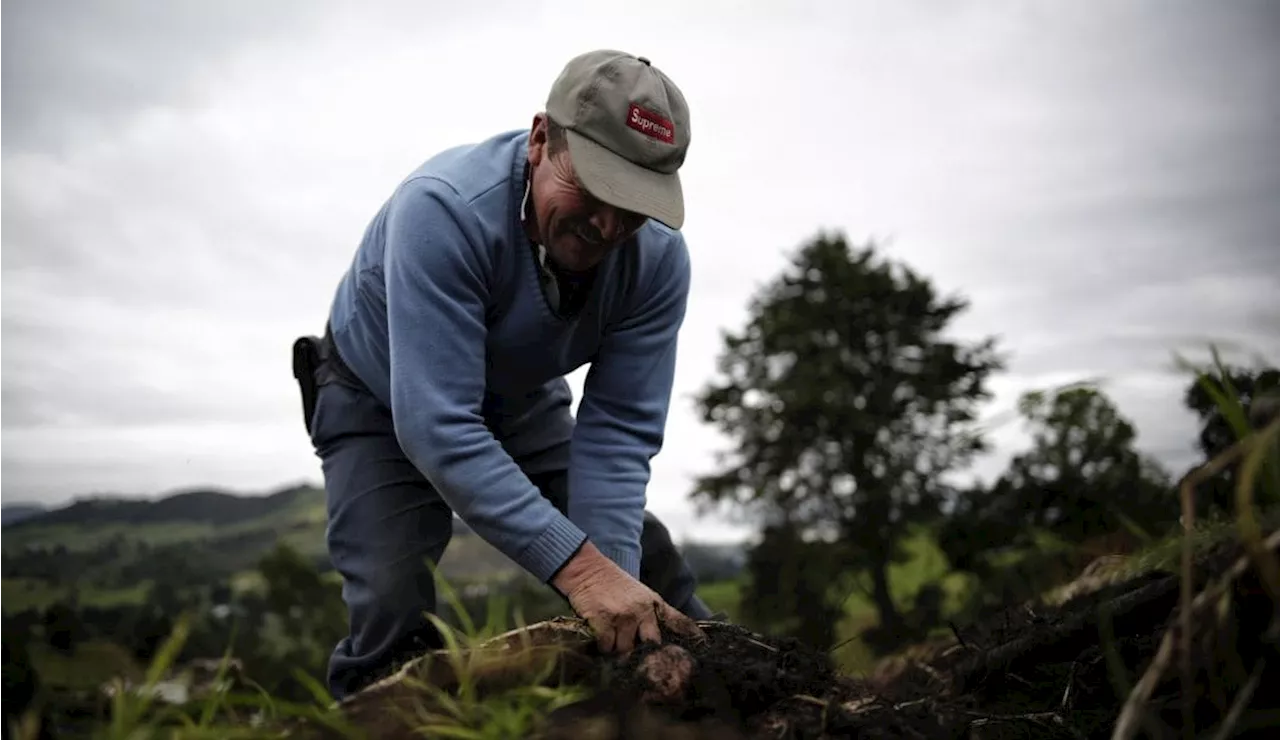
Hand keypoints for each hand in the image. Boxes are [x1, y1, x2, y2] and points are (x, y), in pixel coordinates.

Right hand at [552, 541, 703, 653]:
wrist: (588, 569)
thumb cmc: (613, 584)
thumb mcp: (641, 594)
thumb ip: (653, 613)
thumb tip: (661, 639)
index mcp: (654, 604)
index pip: (679, 622)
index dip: (694, 636)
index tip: (705, 646)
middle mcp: (642, 611)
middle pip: (652, 646)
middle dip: (645, 655)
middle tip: (639, 660)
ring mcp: (623, 616)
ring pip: (625, 650)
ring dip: (618, 651)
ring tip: (613, 641)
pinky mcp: (604, 620)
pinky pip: (607, 647)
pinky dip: (603, 647)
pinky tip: (601, 637)